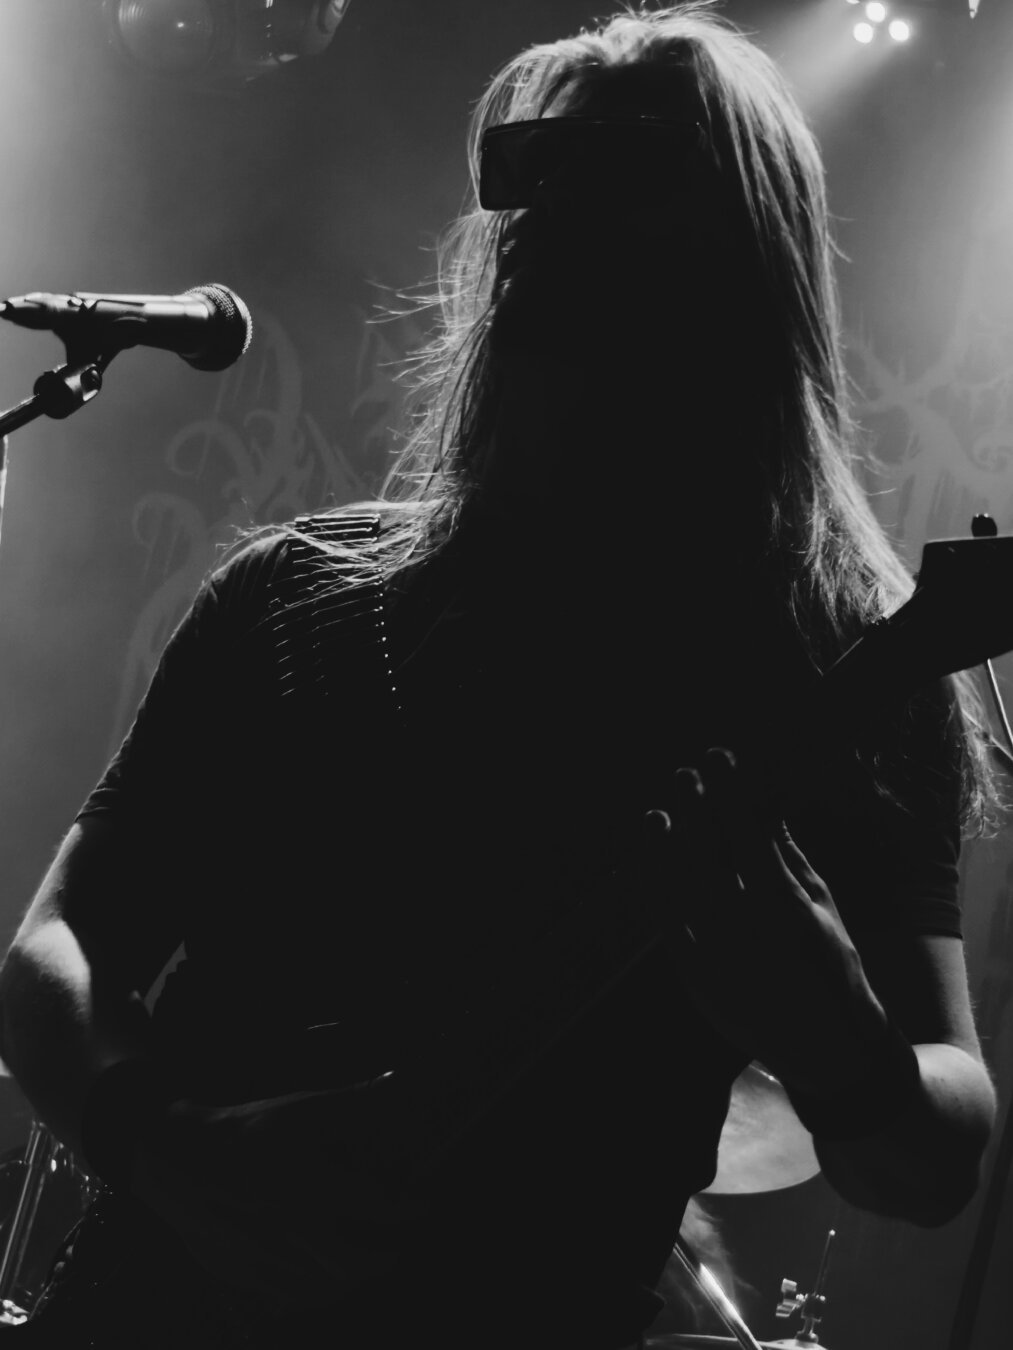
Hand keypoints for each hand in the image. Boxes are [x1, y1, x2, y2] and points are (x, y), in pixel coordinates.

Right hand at [130, 1078, 406, 1306]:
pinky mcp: (244, 1274)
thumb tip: (399, 1081)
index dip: (409, 1207)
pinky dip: (318, 1290)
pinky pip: (291, 1295)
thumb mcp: (300, 1108)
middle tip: (405, 1242)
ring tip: (373, 1260)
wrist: (177, 1161)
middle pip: (357, 1260)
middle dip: (388, 1253)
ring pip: (327, 1286)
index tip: (426, 1204)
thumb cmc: (244, 1130)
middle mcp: (295, 1231)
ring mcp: (268, 1259)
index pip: (379, 1206)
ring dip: (356, 1276)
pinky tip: (326, 1278)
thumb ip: (354, 1101)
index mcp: (312, 1188)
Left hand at [648, 746, 892, 1097]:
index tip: (718, 757)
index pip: (749, 834)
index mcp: (787, 909)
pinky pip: (665, 924)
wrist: (828, 1051)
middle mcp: (748, 932)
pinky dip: (653, 890)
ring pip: (678, 887)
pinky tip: (644, 863)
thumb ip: (789, 857)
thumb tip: (765, 806)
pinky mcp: (696, 979)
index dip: (729, 791)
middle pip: (709, 853)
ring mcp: (717, 957)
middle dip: (695, 809)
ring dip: (663, 848)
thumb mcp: (823, 909)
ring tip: (656, 814)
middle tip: (683, 774)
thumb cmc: (834, 970)